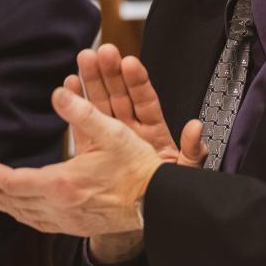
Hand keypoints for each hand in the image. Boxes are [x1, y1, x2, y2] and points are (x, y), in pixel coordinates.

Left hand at [0, 87, 165, 239]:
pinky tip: (15, 209)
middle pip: (11, 200)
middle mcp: (59, 207)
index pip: (13, 182)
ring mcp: (67, 221)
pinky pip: (37, 223)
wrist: (158, 204)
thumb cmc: (138, 168)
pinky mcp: (75, 227)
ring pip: (21, 214)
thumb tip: (58, 92)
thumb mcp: (113, 133)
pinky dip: (19, 213)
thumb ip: (83, 112)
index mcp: (63, 184)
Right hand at [66, 45, 205, 261]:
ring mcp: (112, 137)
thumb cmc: (165, 192)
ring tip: (83, 59)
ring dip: (91, 81)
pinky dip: (75, 103)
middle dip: (110, 73)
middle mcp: (132, 129)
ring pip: (100, 104)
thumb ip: (192, 151)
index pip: (145, 101)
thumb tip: (196, 128)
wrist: (140, 214)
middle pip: (120, 95)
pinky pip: (84, 124)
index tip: (129, 63)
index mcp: (154, 132)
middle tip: (102, 52)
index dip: (137, 82)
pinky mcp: (94, 148)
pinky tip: (69, 84)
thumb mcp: (183, 174)